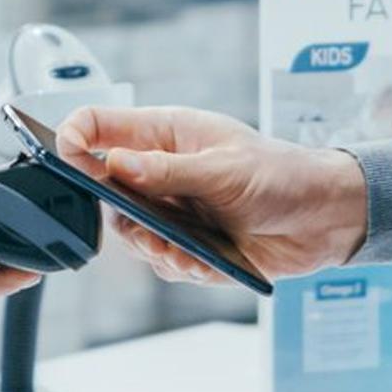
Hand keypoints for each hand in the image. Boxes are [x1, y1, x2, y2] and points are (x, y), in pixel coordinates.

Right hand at [51, 104, 369, 285]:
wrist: (326, 218)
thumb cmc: (283, 175)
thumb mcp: (224, 169)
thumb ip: (166, 170)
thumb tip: (114, 163)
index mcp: (165, 134)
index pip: (98, 126)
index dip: (72, 139)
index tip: (65, 161)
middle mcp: (162, 172)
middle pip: (105, 190)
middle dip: (119, 214)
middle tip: (143, 225)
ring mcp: (174, 208)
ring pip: (131, 233)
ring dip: (151, 247)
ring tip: (178, 249)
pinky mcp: (189, 244)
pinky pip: (162, 261)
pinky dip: (178, 265)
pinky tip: (202, 262)